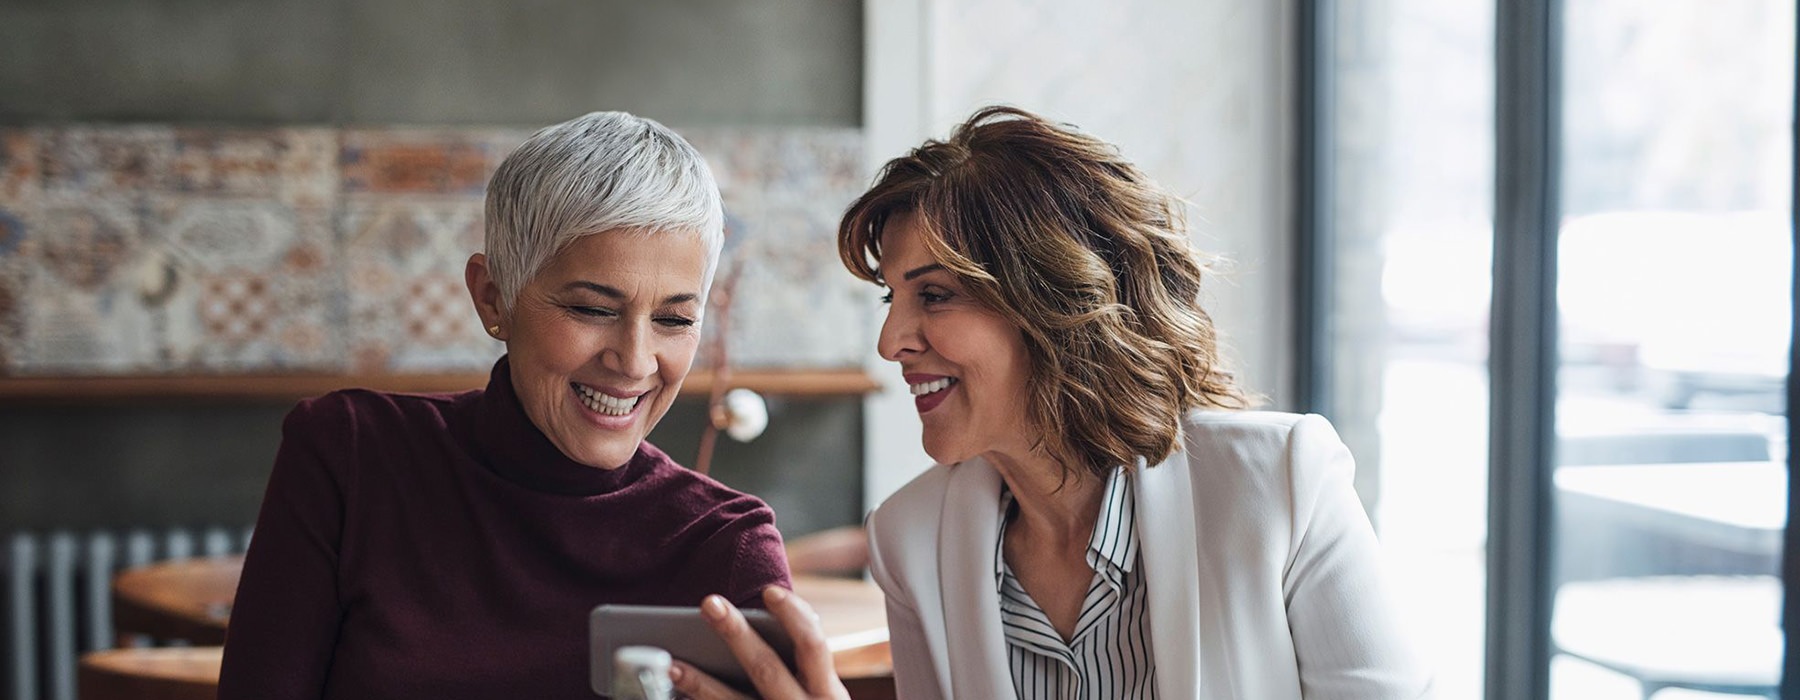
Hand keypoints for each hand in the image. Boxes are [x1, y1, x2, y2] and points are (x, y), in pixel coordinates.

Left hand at [669, 586, 849, 699]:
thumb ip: (806, 672)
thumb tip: (774, 622)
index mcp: (829, 696)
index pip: (813, 645)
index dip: (794, 615)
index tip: (770, 591)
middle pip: (765, 667)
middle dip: (735, 633)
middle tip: (709, 603)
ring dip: (700, 683)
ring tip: (673, 665)